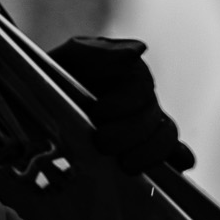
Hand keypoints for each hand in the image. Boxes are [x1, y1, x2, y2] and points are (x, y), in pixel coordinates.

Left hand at [48, 36, 194, 175]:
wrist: (42, 104)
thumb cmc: (56, 76)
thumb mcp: (71, 58)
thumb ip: (99, 51)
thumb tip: (139, 50)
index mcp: (130, 73)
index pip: (142, 90)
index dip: (123, 105)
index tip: (97, 114)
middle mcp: (144, 98)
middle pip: (154, 118)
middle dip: (128, 135)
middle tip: (101, 144)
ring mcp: (148, 124)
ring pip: (166, 138)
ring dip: (150, 154)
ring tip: (125, 166)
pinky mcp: (146, 148)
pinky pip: (173, 154)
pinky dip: (177, 161)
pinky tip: (176, 170)